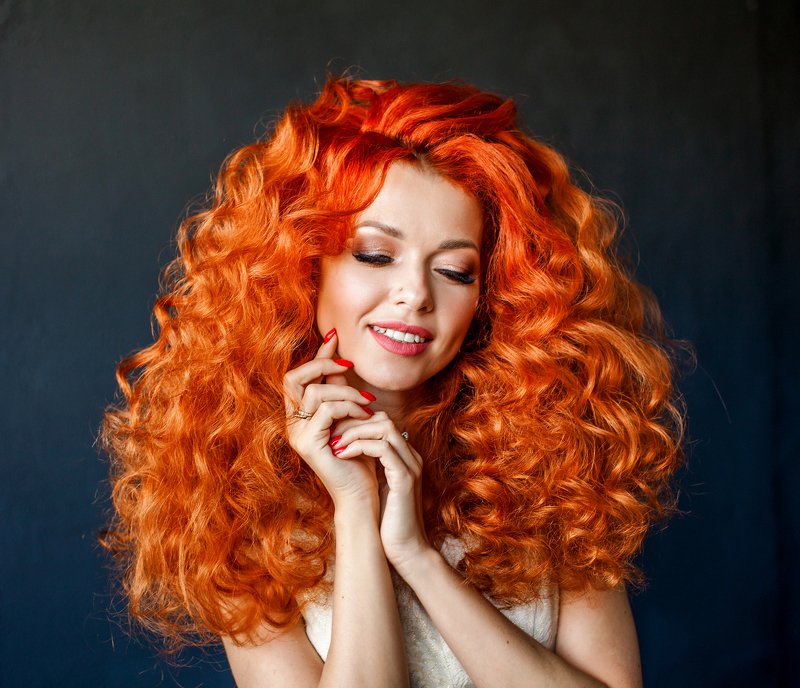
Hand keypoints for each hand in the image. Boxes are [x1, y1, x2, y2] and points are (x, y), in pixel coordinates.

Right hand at [283, 330, 377, 509]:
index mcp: (299, 414)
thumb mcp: (350, 414)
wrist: (361, 492)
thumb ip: (341, 389)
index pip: (299, 375)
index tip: (335, 336)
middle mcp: (292, 423)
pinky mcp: (307, 444)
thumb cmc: (359, 455)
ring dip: (346, 391)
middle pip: (293, 377)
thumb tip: (341, 358)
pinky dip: (348, 406)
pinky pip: (326, 410)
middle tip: (348, 365)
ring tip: (368, 402)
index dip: (316, 354)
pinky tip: (365, 413)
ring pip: (314, 392)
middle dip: (322, 364)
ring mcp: (296, 434)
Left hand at [331, 415, 429, 568]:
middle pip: (383, 419)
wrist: (406, 550)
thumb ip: (368, 467)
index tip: (333, 433)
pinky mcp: (404, 478)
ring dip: (355, 431)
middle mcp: (410, 457)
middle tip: (331, 434)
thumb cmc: (387, 523)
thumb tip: (343, 452)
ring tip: (335, 444)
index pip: (381, 422)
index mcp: (404, 457)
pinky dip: (359, 446)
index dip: (356, 422)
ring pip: (384, 427)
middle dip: (354, 422)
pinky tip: (342, 454)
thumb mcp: (376, 487)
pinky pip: (382, 448)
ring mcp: (410, 466)